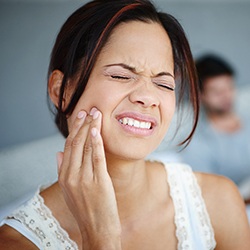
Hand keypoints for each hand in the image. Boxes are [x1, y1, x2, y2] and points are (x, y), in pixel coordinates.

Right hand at [57, 108, 121, 249]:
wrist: (97, 229)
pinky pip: (96, 157)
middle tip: (89, 110)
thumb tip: (58, 152)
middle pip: (76, 143)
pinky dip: (96, 142)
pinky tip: (97, 130)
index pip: (68, 146)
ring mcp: (84, 179)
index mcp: (64, 176)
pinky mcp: (98, 181)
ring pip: (85, 147)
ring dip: (91, 128)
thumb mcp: (68, 190)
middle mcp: (71, 176)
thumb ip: (62, 170)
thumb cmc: (85, 209)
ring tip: (96, 114)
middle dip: (83, 124)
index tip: (80, 116)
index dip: (74, 130)